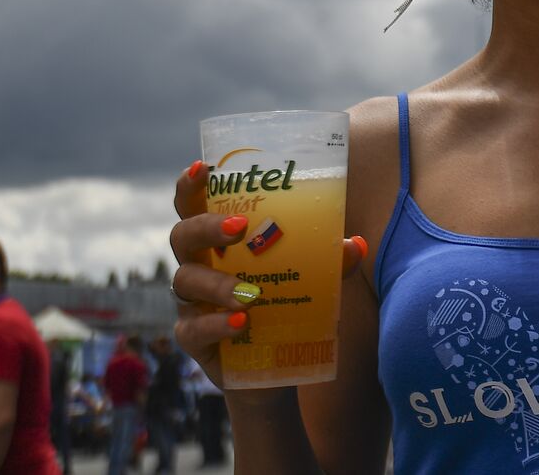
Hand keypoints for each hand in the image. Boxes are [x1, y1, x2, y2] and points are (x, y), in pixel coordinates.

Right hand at [169, 160, 367, 388]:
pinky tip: (242, 324)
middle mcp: (198, 266)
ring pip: (186, 282)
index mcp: (220, 243)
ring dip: (218, 284)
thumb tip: (356, 244)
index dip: (190, 186)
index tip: (201, 167)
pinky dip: (217, 324)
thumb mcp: (312, 281)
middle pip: (182, 237)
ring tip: (250, 293)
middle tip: (240, 227)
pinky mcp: (194, 341)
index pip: (193, 207)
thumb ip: (331, 262)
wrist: (277, 370)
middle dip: (206, 228)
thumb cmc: (288, 309)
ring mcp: (191, 304)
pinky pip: (194, 329)